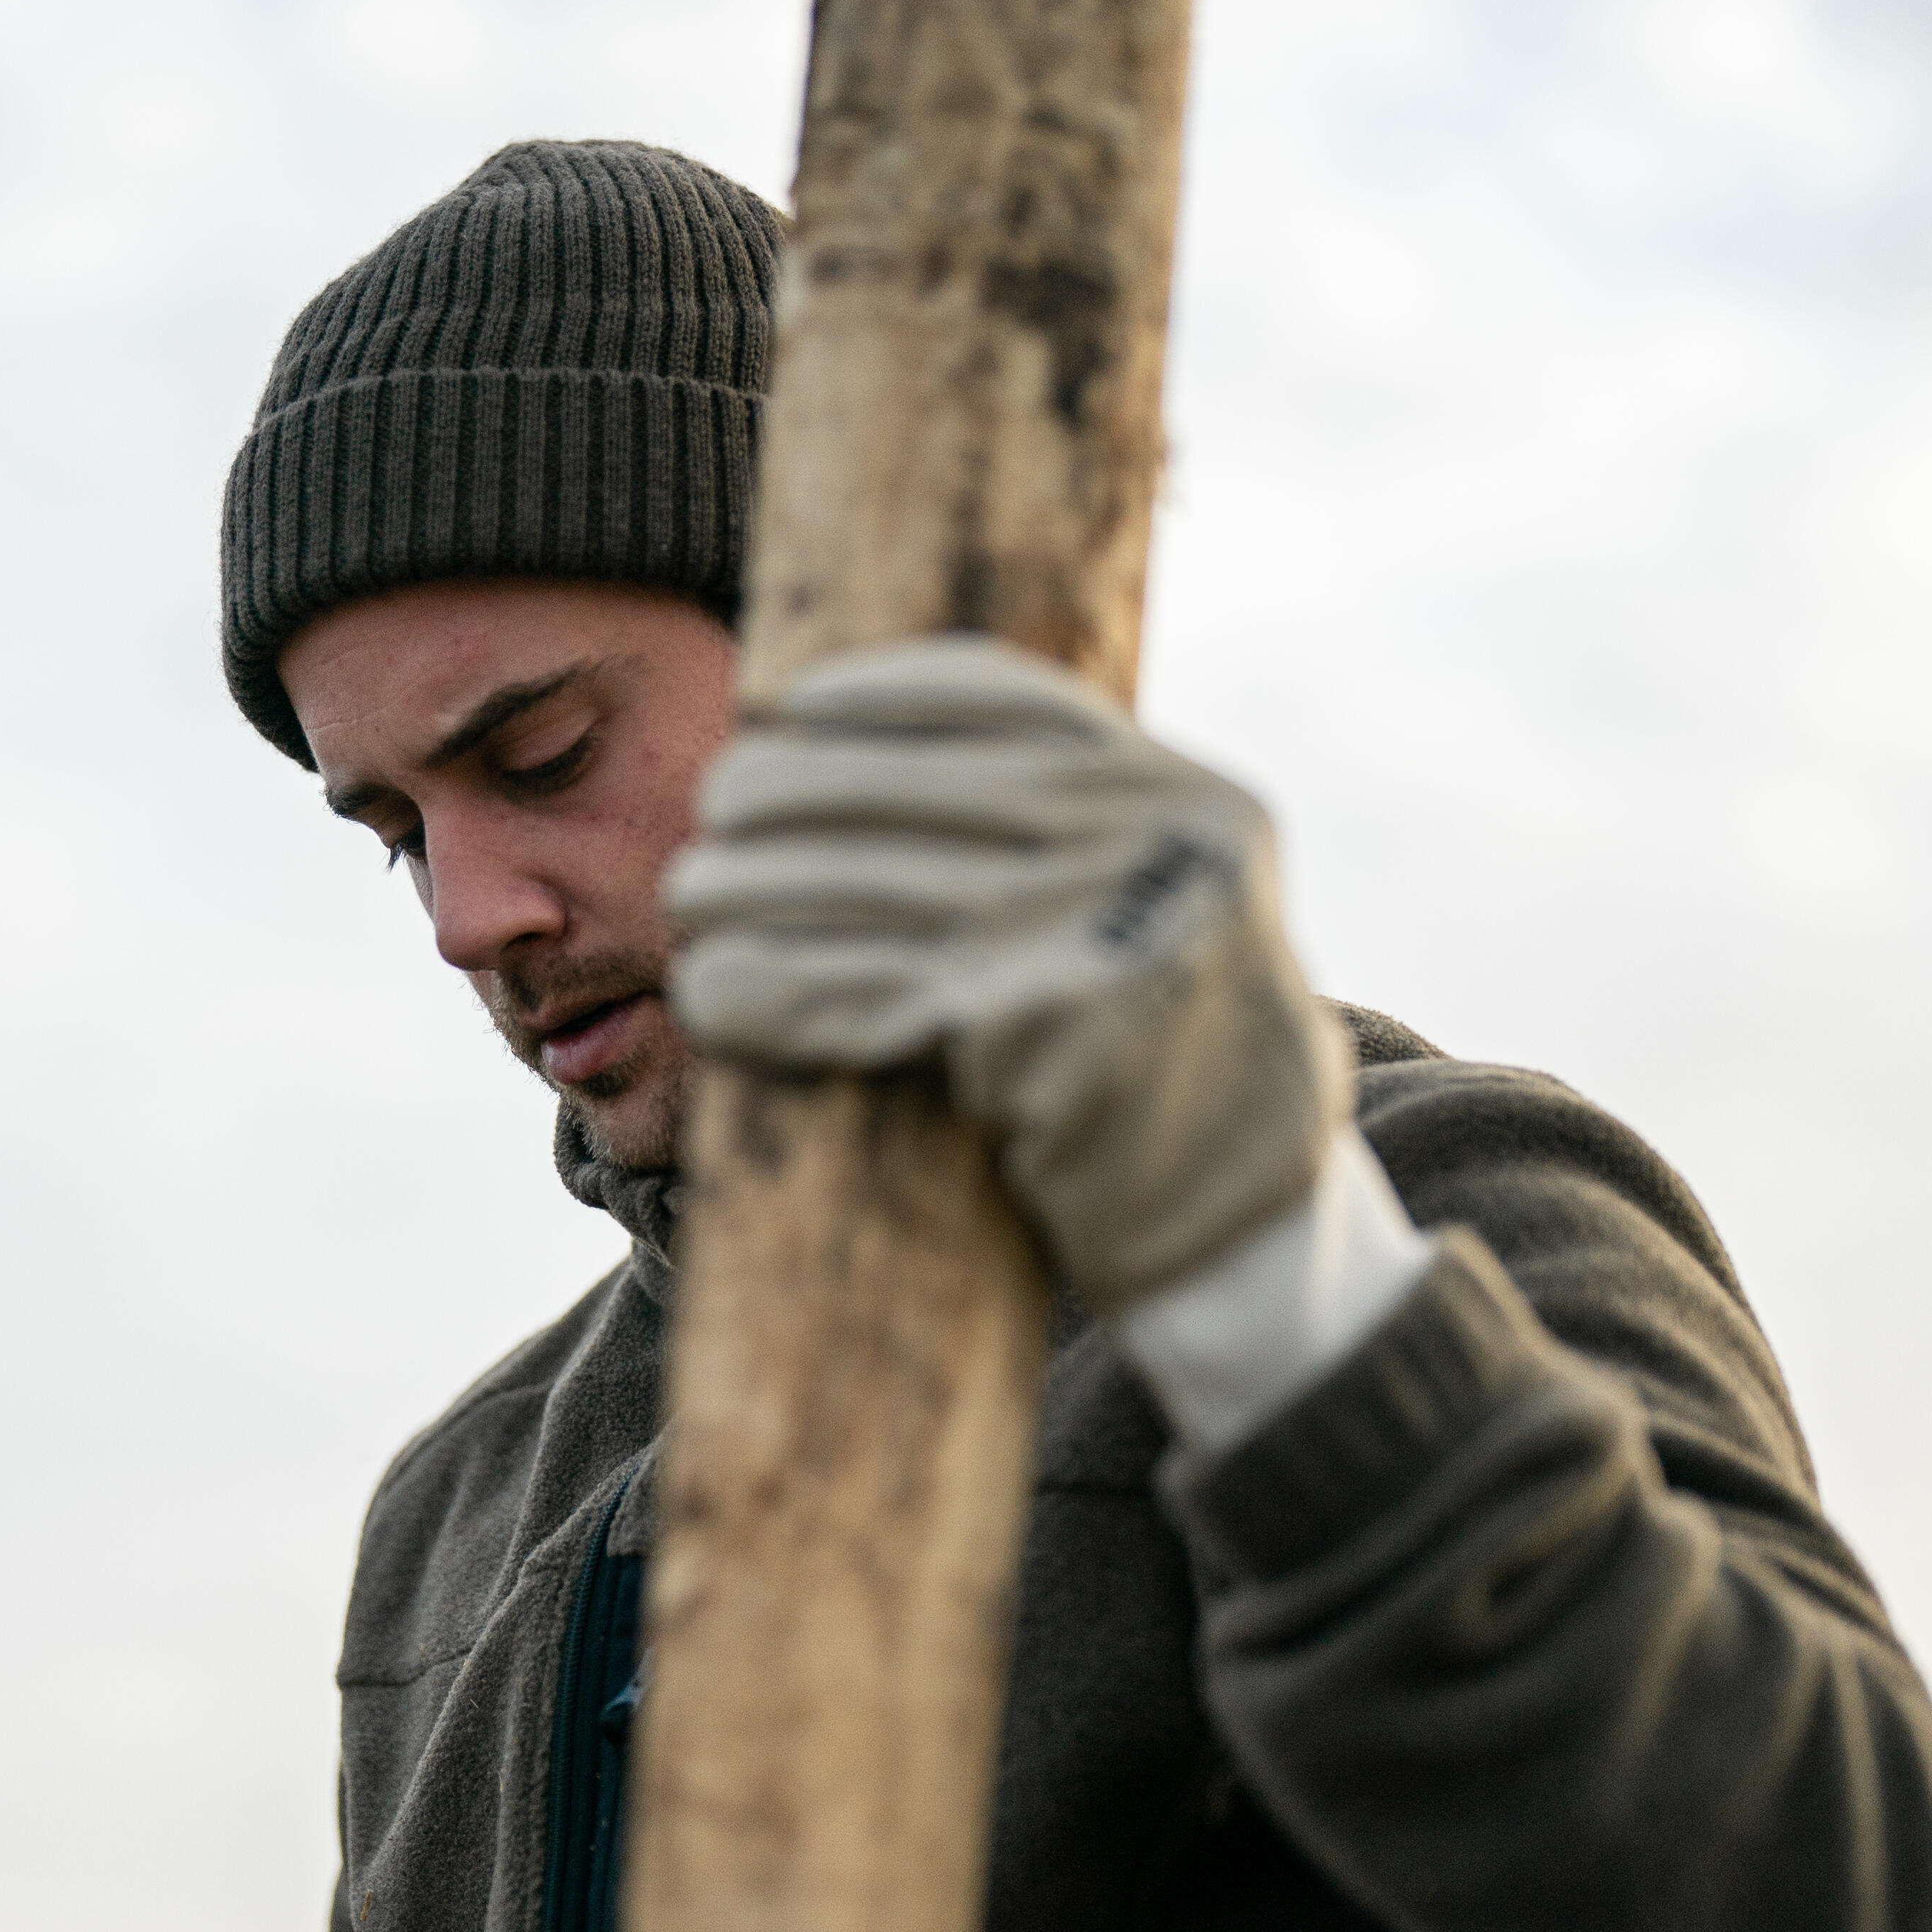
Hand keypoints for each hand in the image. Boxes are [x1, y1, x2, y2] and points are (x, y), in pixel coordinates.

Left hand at [664, 636, 1353, 1312]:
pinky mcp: (1051, 1031)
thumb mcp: (1155, 912)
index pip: (1002, 695)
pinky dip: (770, 991)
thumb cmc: (1161, 1071)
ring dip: (753, 891)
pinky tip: (710, 990)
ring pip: (871, 885)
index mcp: (1188, 795)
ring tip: (688, 902)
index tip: (781, 703)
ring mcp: (1111, 929)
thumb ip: (1067, 831)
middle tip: (708, 818)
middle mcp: (1162, 842)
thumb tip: (863, 741)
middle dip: (789, 793)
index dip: (873, 694)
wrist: (1243, 1237)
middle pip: (915, 787)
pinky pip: (864, 995)